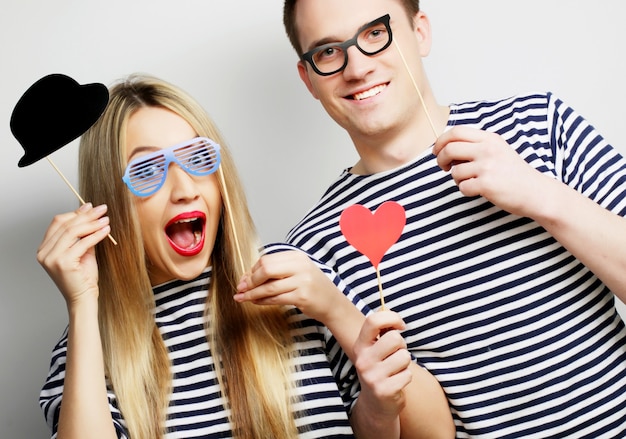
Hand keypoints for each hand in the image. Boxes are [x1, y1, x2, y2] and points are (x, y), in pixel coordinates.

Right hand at [37, 203, 109, 307]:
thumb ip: (82, 233)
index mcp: (45, 248)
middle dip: (86, 215)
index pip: (58, 222)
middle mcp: (44, 252)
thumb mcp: (82, 250)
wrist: (84, 298)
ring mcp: (51, 258)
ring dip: (92, 223)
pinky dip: (96, 235)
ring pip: (73, 232)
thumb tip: (88, 209)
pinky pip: (82, 243)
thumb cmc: (84, 276)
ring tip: (106, 219)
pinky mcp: (62, 263)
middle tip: (103, 209)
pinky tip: (106, 230)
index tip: (91, 207)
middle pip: (66, 225)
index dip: (76, 213)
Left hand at [235, 250, 347, 323]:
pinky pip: (276, 299)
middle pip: (266, 269)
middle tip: (241, 289)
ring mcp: (302, 281)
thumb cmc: (311, 287)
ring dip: (253, 293)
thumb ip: (275, 271)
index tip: (244, 279)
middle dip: (250, 280)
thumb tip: (247, 277)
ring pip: (269, 286)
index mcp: (296, 256)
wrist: (333, 302)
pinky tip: (257, 302)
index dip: (252, 270)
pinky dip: (263, 301)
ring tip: (243, 298)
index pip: (267, 259)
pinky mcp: (302, 296)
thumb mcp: (296, 272)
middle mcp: (300, 266)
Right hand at [353, 311, 411, 420]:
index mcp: (360, 345)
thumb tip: (393, 316)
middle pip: (395, 338)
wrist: (375, 404)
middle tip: (396, 355)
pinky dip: (406, 377)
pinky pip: (407, 374)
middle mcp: (363, 360)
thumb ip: (382, 331)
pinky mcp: (384, 390)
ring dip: (405, 363)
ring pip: (404, 356)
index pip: (373, 320)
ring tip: (396, 369)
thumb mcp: (375, 349)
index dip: (392, 318)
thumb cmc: (381, 369)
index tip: (400, 325)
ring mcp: (372, 376)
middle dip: (402, 345)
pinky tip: (397, 382)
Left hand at [433, 126, 553, 217]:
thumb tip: (446, 148)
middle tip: (444, 167)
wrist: (536, 192)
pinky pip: (462, 187)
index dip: (441, 141)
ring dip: (457, 179)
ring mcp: (487, 166)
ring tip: (472, 181)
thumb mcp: (498, 150)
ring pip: (455, 171)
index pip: (456, 131)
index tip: (437, 151)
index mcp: (490, 139)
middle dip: (441, 159)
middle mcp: (488, 149)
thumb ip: (476, 146)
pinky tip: (478, 190)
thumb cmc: (514, 174)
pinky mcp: (486, 184)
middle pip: (449, 148)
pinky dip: (466, 190)